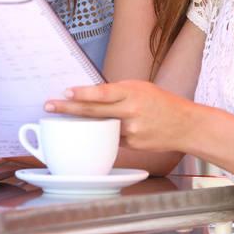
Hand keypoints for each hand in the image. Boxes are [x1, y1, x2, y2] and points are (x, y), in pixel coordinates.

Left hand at [44, 80, 194, 152]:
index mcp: (132, 92)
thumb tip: (90, 95)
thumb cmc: (161, 102)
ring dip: (81, 124)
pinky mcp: (132, 145)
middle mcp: (130, 111)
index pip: (103, 93)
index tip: (66, 92)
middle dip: (68, 109)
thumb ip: (117, 92)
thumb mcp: (140, 88)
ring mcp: (131, 131)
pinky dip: (103, 134)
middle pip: (94, 111)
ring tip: (63, 120)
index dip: (83, 94)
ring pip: (99, 128)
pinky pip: (111, 139)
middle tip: (48, 106)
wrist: (185, 125)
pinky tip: (102, 131)